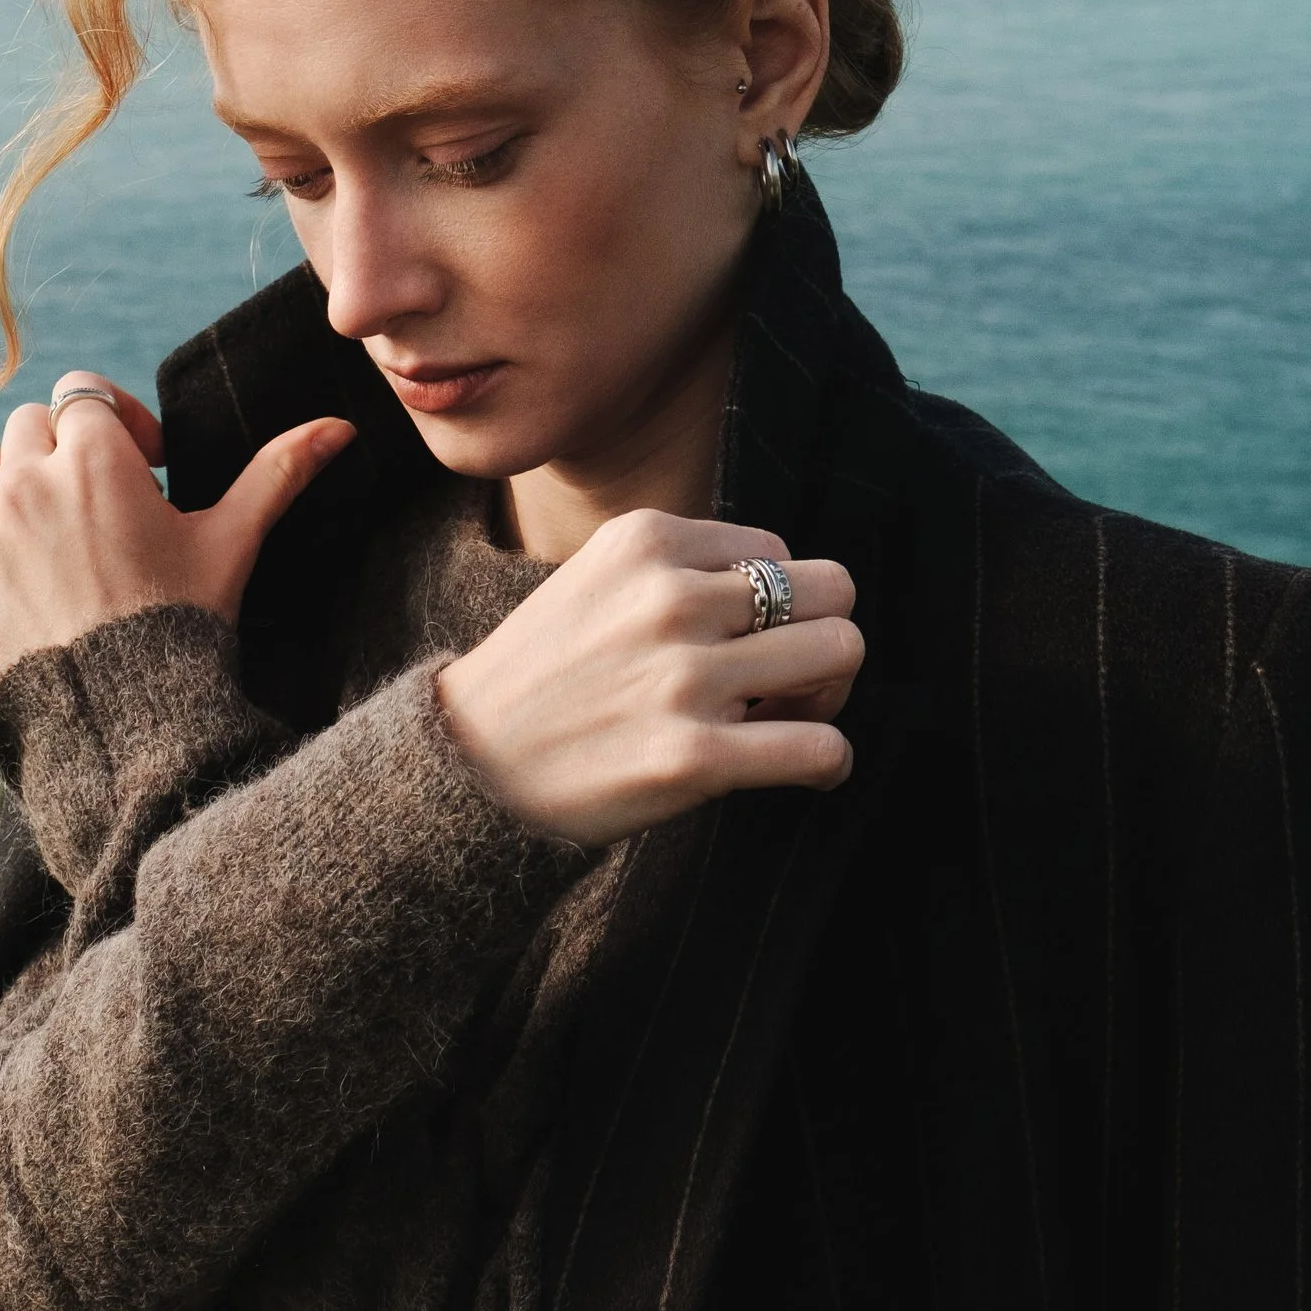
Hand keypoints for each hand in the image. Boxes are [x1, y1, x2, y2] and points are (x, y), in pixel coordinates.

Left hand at [0, 376, 354, 699]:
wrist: (123, 724)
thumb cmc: (185, 625)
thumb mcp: (234, 543)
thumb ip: (277, 474)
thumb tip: (339, 428)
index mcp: (90, 457)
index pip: (82, 395)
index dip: (116, 427)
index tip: (143, 471)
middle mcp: (20, 483)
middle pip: (26, 427)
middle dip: (61, 456)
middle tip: (98, 512)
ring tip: (40, 533)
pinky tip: (11, 589)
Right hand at [434, 510, 861, 846]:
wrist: (468, 764)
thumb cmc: (547, 676)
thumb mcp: (600, 579)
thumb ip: (684, 568)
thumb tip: (794, 590)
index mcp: (649, 540)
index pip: (780, 552)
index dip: (779, 604)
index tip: (744, 648)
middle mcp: (670, 597)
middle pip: (833, 591)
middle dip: (823, 636)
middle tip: (790, 683)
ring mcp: (683, 676)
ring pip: (842, 653)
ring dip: (830, 694)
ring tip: (790, 721)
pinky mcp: (693, 756)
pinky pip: (822, 747)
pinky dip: (831, 762)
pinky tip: (811, 771)